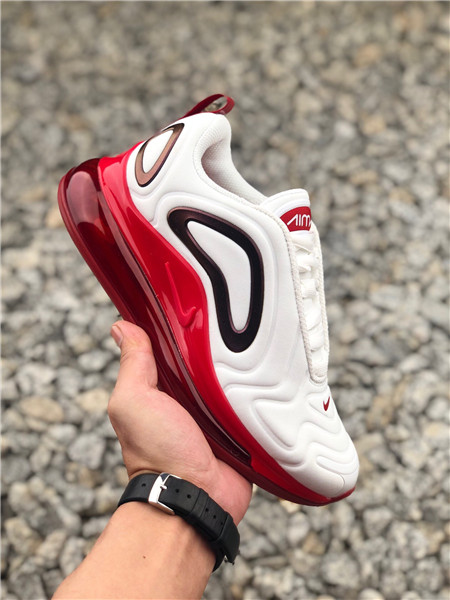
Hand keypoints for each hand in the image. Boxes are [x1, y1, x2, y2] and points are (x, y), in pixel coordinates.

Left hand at [108, 320, 251, 524]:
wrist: (196, 499)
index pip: (172, 346)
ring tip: (256, 343)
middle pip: (207, 360)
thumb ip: (133, 365)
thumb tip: (121, 327)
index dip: (182, 326)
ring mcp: (218, 413)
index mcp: (162, 389)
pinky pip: (253, 401)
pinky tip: (269, 372)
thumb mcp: (135, 401)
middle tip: (233, 321)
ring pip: (233, 378)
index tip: (196, 300)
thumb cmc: (158, 453)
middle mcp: (190, 399)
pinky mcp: (242, 427)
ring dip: (241, 368)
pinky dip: (258, 391)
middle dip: (218, 345)